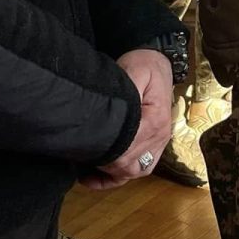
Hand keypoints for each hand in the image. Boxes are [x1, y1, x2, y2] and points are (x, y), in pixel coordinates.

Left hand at [94, 48, 173, 185]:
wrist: (157, 61)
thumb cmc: (143, 64)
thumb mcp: (134, 71)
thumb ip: (126, 93)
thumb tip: (110, 115)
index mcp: (154, 120)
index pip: (128, 149)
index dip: (105, 154)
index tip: (84, 149)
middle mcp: (159, 136)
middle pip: (129, 164)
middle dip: (103, 165)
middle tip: (79, 156)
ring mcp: (158, 143)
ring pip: (134, 171)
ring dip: (110, 174)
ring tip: (87, 169)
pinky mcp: (154, 144)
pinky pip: (140, 169)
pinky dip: (119, 177)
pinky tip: (97, 176)